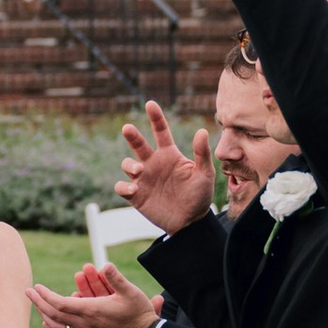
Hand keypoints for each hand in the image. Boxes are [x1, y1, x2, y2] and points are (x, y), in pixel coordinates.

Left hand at [27, 262, 159, 327]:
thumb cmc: (139, 313)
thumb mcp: (131, 292)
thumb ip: (116, 278)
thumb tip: (105, 265)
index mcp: (91, 310)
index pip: (59, 303)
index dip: (46, 295)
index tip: (36, 287)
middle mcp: (85, 324)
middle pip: (53, 314)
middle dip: (39, 302)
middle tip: (28, 291)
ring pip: (57, 326)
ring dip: (44, 314)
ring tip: (36, 303)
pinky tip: (47, 324)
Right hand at [116, 101, 215, 233]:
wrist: (190, 222)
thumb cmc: (199, 196)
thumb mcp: (204, 174)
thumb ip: (201, 153)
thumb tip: (201, 131)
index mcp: (169, 155)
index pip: (161, 132)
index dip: (156, 118)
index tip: (150, 104)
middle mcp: (153, 163)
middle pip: (138, 144)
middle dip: (132, 135)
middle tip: (128, 128)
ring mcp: (143, 179)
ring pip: (127, 164)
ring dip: (129, 165)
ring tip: (139, 170)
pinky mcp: (136, 195)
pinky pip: (122, 187)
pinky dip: (124, 187)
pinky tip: (133, 189)